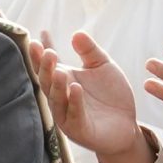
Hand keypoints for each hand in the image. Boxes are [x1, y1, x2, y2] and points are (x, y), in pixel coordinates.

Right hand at [28, 31, 152, 162]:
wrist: (126, 125)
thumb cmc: (111, 95)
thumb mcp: (103, 67)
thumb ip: (90, 51)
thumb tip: (77, 33)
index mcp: (63, 81)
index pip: (47, 66)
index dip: (39, 54)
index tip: (36, 40)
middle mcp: (60, 97)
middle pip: (46, 81)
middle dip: (45, 68)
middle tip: (48, 53)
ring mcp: (67, 114)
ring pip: (56, 99)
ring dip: (57, 85)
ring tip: (59, 71)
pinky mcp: (78, 129)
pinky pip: (74, 114)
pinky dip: (74, 101)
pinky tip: (76, 88)